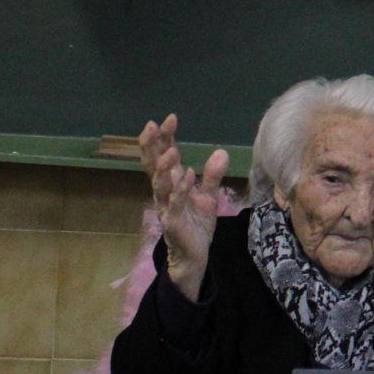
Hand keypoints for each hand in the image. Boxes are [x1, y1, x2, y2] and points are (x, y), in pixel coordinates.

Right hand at [139, 114, 227, 302]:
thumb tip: (221, 152)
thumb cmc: (196, 223)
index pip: (164, 155)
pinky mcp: (174, 222)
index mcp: (172, 182)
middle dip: (153, 146)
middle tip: (153, 126)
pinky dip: (180, 190)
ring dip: (164, 167)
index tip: (169, 118)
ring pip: (160, 184)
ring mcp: (167, 206)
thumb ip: (212, 175)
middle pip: (154, 165)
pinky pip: (176, 204)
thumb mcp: (208, 196)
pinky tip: (187, 176)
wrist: (195, 255)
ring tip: (171, 151)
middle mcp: (164, 192)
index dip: (164, 138)